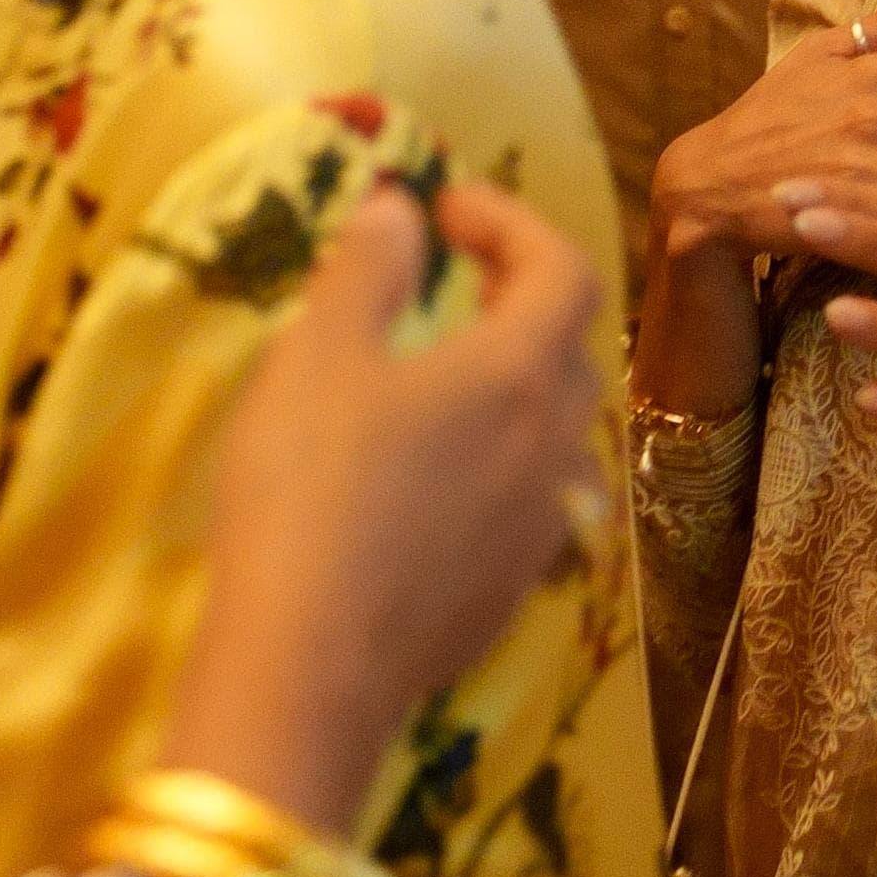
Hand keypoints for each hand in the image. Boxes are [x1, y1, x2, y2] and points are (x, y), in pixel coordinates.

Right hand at [164, 178, 603, 838]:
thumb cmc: (310, 489)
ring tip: (443, 376)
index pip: (563, 267)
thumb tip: (399, 210)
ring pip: (555, 431)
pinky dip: (496, 461)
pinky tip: (430, 477)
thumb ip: (367, 268)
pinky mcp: (511, 592)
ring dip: (513, 385)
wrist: (308, 669)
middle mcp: (555, 446)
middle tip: (450, 280)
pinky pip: (528, 501)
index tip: (447, 207)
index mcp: (520, 373)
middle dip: (517, 298)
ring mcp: (541, 529)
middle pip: (568, 349)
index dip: (513, 221)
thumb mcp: (318, 355)